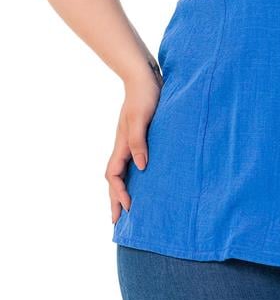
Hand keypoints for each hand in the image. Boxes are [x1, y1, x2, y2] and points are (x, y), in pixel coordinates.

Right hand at [105, 72, 162, 224]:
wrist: (145, 77)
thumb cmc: (145, 95)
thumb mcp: (142, 118)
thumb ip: (139, 141)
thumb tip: (141, 167)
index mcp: (122, 144)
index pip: (114, 176)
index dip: (119, 193)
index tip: (129, 207)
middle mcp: (124, 146)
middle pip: (115, 179)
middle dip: (115, 200)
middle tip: (117, 222)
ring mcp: (131, 141)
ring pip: (122, 172)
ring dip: (122, 190)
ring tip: (127, 207)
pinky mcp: (141, 136)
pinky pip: (132, 162)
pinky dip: (133, 176)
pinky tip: (143, 180)